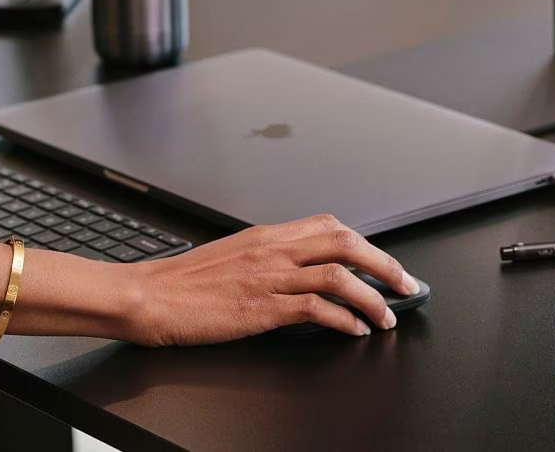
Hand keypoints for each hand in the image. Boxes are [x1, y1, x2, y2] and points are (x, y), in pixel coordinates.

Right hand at [128, 213, 418, 344]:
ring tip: (386, 316)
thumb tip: (298, 270)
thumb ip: (265, 258)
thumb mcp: (230, 258)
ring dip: (372, 296)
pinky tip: (354, 330)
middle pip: (343, 241)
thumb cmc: (183, 282)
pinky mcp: (262, 307)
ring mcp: (268, 277)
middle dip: (383, 263)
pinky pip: (315, 308)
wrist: (150, 295)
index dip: (364, 242)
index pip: (327, 224)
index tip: (382, 262)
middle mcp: (271, 249)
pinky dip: (343, 319)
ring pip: (337, 273)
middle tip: (404, 285)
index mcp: (264, 235)